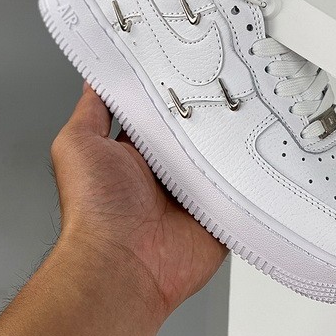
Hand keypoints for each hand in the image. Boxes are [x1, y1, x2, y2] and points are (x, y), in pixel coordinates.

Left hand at [51, 82, 227, 318]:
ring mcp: (192, 192)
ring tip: (247, 115)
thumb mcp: (78, 144)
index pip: (159, 112)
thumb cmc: (94, 211)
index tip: (187, 68)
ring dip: (229, 143)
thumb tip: (96, 80)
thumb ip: (92, 110)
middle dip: (207, 114)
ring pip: (220, 156)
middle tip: (226, 88)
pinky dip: (247, 176)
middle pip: (194, 132)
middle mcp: (164, 171)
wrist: (122, 267)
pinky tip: (256, 155)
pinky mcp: (215, 213)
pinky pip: (239, 188)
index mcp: (134, 152)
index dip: (171, 92)